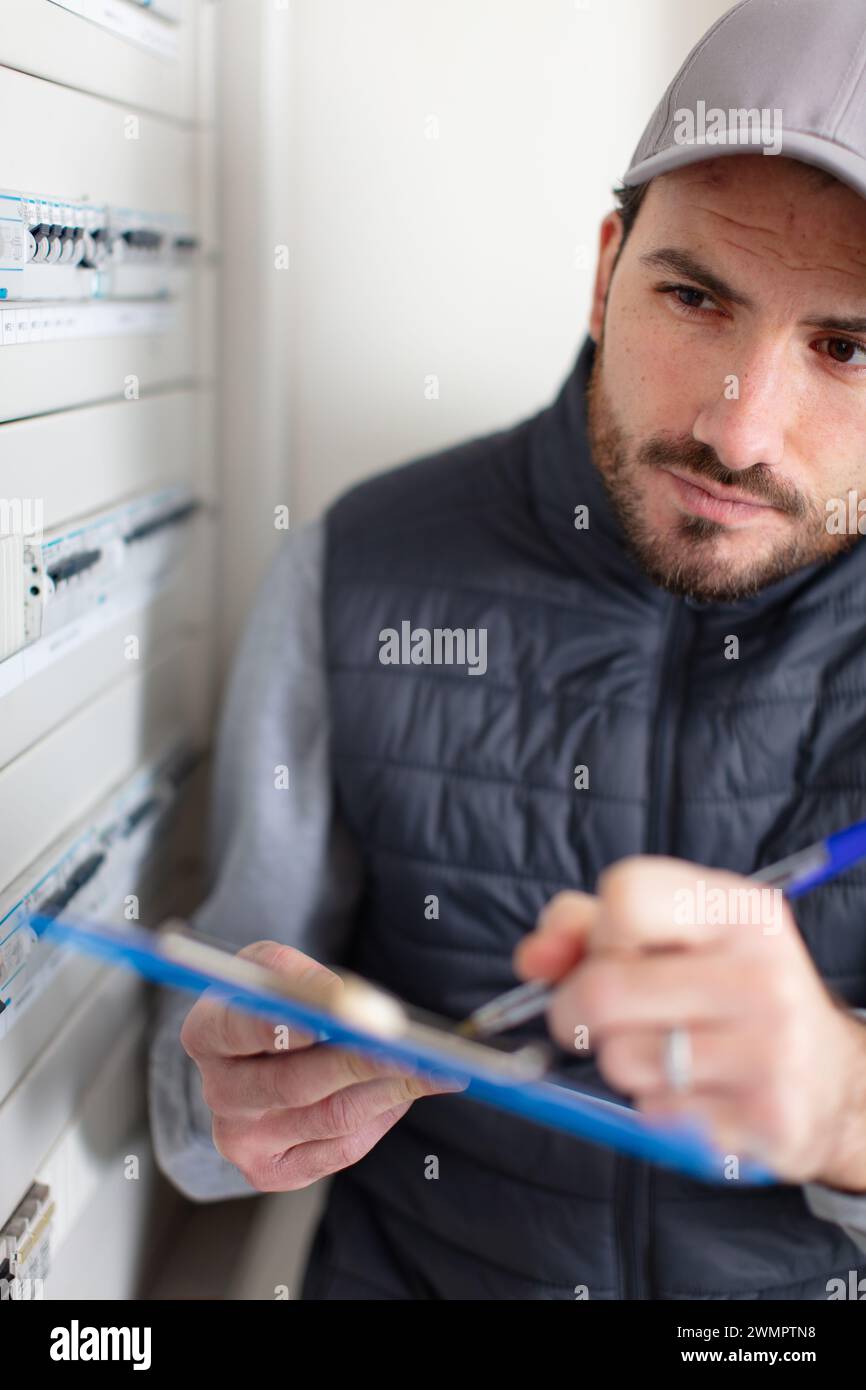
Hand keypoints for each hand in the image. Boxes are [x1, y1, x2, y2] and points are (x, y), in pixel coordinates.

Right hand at [181, 940, 464, 1190]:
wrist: (263, 1053)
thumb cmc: (274, 1000)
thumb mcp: (276, 967)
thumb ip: (299, 975)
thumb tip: (341, 1001)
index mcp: (206, 1033)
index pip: (238, 1029)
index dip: (279, 1027)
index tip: (326, 1020)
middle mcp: (217, 1093)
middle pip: (296, 1083)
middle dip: (361, 1062)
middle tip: (411, 1048)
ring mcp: (242, 1140)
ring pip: (331, 1118)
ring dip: (390, 1090)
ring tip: (433, 1067)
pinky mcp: (271, 1173)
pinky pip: (341, 1149)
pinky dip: (383, 1117)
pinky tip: (406, 1091)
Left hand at [514, 861, 865, 1188]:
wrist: (831, 1080)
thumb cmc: (731, 993)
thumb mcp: (676, 935)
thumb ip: (587, 928)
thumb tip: (532, 958)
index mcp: (740, 910)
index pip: (625, 894)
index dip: (597, 930)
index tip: (612, 952)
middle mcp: (761, 973)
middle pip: (605, 987)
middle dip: (574, 1008)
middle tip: (595, 1017)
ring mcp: (769, 1050)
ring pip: (619, 1058)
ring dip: (618, 1061)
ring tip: (663, 1052)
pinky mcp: (765, 1118)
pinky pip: (653, 1114)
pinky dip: (653, 1107)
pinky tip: (694, 1090)